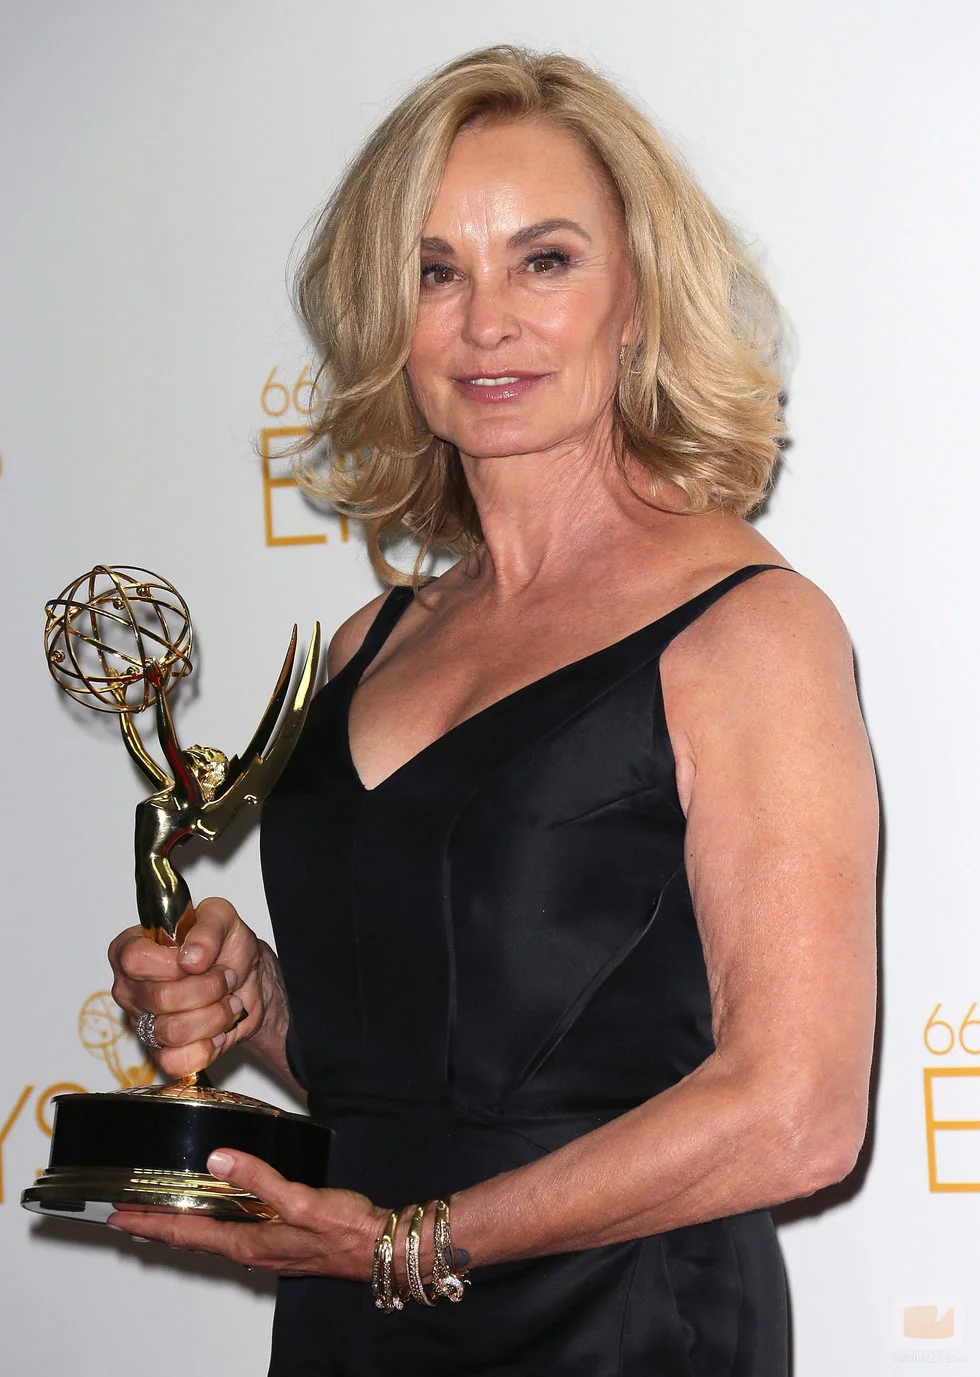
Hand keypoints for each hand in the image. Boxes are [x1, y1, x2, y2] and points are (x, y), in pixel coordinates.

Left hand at [107, 1150, 387, 1279]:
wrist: (378, 1247)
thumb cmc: (343, 1229)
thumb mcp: (300, 1199)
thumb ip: (259, 1178)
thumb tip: (217, 1157)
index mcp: (247, 1241)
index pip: (185, 1232)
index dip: (149, 1223)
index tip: (118, 1216)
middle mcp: (250, 1249)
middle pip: (190, 1238)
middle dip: (155, 1227)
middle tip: (124, 1216)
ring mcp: (264, 1248)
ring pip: (208, 1238)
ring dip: (179, 1227)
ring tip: (157, 1216)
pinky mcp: (278, 1241)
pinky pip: (229, 1234)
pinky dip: (208, 1225)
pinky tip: (215, 1215)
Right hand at [109, 897, 269, 1078]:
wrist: (247, 981)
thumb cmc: (226, 946)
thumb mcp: (224, 918)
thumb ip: (208, 927)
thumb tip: (191, 958)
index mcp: (130, 949)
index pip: (134, 960)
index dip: (173, 964)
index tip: (201, 961)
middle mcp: (129, 988)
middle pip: (161, 998)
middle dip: (208, 988)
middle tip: (225, 978)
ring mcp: (141, 1023)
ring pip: (173, 1032)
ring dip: (215, 1015)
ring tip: (228, 1001)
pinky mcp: (159, 1054)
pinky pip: (177, 1062)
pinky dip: (208, 1047)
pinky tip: (217, 1030)